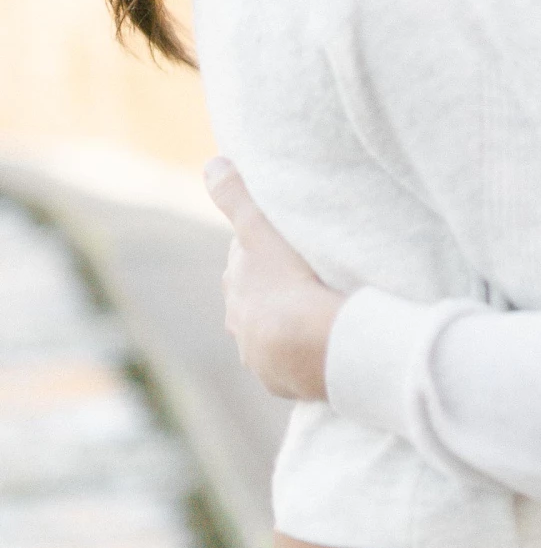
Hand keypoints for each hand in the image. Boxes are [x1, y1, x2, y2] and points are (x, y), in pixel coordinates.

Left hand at [204, 158, 344, 399]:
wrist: (308, 343)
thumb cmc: (286, 279)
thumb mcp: (260, 227)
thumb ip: (235, 195)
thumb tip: (210, 164)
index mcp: (236, 286)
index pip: (246, 261)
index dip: (265, 249)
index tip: (286, 241)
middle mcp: (240, 324)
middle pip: (256, 299)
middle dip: (275, 288)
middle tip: (307, 275)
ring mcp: (261, 357)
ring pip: (273, 334)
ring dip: (291, 323)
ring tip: (318, 313)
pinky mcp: (284, 383)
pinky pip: (293, 364)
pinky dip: (304, 354)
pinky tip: (322, 344)